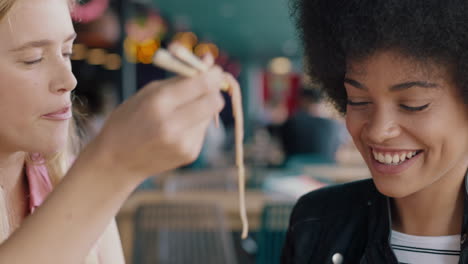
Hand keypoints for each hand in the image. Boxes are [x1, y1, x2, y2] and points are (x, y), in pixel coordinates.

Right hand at [87, 67, 225, 183]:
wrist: (117, 160)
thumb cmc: (130, 118)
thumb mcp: (149, 92)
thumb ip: (181, 77)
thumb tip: (210, 59)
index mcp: (158, 103)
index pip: (202, 85)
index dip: (213, 75)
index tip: (215, 70)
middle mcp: (173, 125)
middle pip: (215, 102)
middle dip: (215, 91)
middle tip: (208, 86)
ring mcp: (183, 142)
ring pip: (211, 115)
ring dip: (203, 107)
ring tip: (181, 111)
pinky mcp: (189, 154)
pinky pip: (203, 130)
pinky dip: (196, 124)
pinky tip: (177, 129)